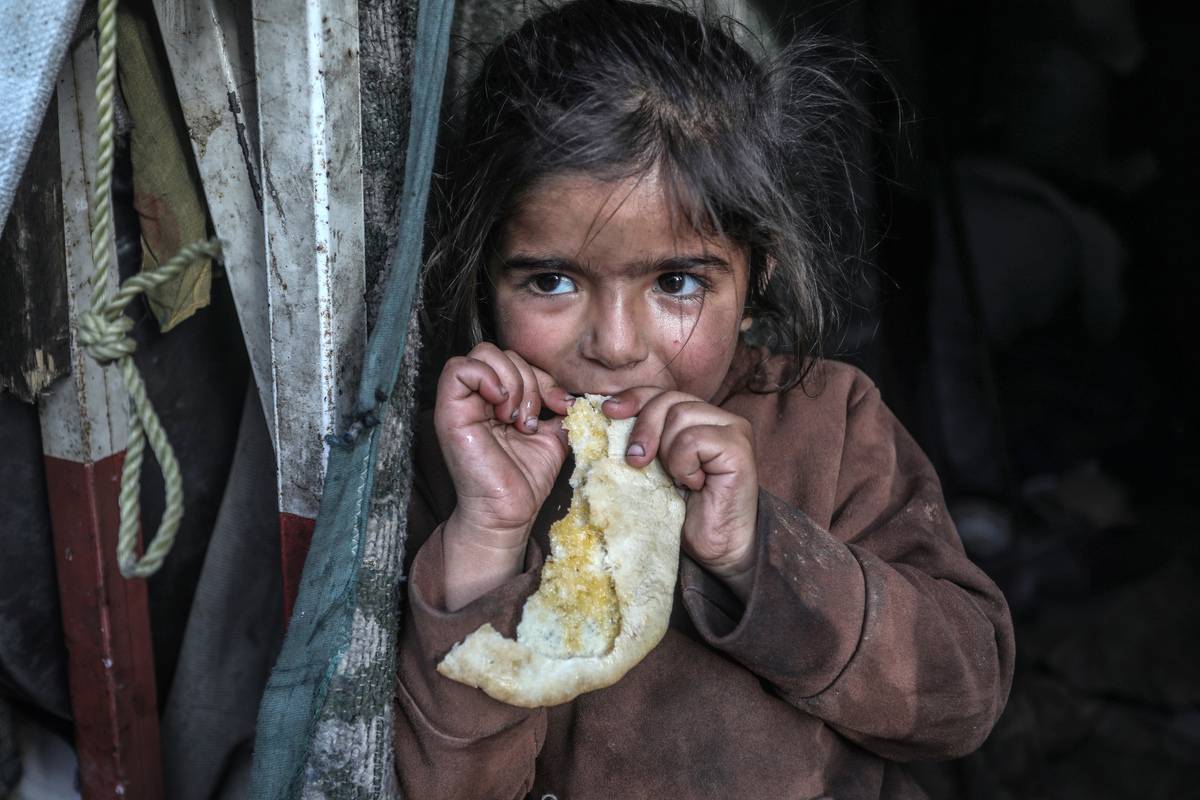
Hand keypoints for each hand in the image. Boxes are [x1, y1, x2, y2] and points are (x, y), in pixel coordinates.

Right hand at [434, 343, 572, 608]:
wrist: (509, 510)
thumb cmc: (525, 477)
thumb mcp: (552, 432)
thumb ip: (556, 404)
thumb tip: (568, 390)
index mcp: (497, 399)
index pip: (516, 359)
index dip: (541, 375)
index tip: (558, 405)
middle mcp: (477, 396)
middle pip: (500, 352)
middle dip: (527, 378)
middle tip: (531, 418)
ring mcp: (460, 402)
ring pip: (482, 354)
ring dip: (512, 381)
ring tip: (517, 418)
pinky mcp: (449, 411)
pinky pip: (458, 369)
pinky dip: (488, 378)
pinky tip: (503, 408)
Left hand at [604, 389, 757, 598]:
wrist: (715, 549)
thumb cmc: (684, 512)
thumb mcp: (654, 467)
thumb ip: (644, 437)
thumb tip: (607, 412)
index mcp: (699, 417)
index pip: (662, 392)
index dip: (634, 397)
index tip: (608, 411)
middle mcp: (720, 418)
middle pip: (668, 399)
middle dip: (643, 427)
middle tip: (636, 461)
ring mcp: (734, 430)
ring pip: (680, 416)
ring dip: (667, 452)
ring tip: (676, 479)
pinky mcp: (740, 448)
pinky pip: (694, 439)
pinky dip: (684, 464)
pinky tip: (695, 484)